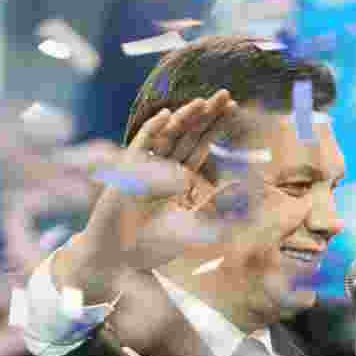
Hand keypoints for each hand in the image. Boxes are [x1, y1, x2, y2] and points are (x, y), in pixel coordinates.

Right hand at [54, 90, 238, 299]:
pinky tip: (167, 114)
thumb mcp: (192, 228)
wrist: (115, 260)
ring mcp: (143, 169)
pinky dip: (153, 131)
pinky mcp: (125, 175)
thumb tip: (241, 194)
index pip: (200, 147)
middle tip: (226, 94)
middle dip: (206, 115)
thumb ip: (212, 210)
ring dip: (184, 118)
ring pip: (168, 137)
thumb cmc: (149, 247)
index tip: (234, 110)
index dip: (216, 128)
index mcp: (177, 179)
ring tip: (204, 101)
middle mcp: (161, 169)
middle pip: (187, 135)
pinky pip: (140, 148)